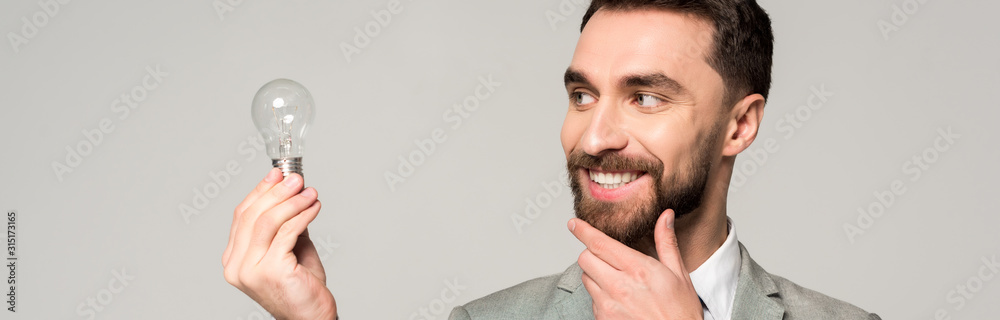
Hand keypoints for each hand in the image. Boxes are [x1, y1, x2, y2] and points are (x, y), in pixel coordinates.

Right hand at [223, 169, 336, 319]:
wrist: (310, 318)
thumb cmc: (301, 288)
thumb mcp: (289, 248)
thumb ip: (285, 224)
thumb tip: (291, 192)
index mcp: (234, 259)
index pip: (242, 216)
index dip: (260, 191)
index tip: (277, 174)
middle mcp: (236, 265)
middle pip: (252, 215)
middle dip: (277, 192)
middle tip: (297, 179)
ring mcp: (251, 270)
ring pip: (268, 222)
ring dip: (292, 202)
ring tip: (310, 192)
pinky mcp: (271, 271)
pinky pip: (287, 233)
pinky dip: (303, 215)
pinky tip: (314, 207)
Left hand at [569, 209, 702, 319]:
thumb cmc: (680, 312)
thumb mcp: (679, 275)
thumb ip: (666, 243)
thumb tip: (665, 216)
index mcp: (638, 270)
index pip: (599, 244)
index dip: (583, 231)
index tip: (574, 224)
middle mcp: (619, 286)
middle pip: (585, 258)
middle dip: (592, 252)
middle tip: (606, 256)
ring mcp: (609, 305)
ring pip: (585, 278)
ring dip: (595, 274)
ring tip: (617, 280)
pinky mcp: (603, 319)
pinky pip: (591, 299)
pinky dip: (599, 294)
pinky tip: (619, 298)